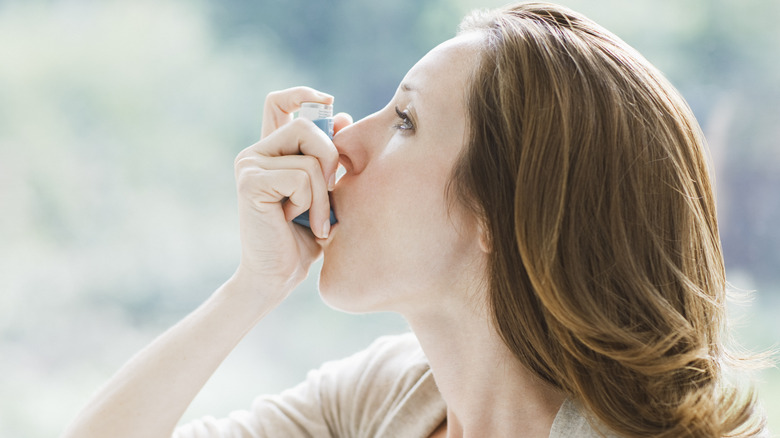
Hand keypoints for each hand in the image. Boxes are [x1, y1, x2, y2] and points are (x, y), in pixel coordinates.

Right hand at [232, 87, 349, 297]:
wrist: (278, 275)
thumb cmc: (305, 236)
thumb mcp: (325, 190)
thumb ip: (329, 156)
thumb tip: (342, 115)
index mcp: (272, 152)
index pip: (278, 102)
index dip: (303, 94)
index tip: (329, 101)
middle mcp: (255, 153)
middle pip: (306, 125)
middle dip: (330, 157)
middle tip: (330, 192)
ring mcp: (249, 165)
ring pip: (309, 155)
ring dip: (324, 193)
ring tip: (314, 219)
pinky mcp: (250, 182)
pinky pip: (301, 177)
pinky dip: (313, 203)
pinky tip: (297, 221)